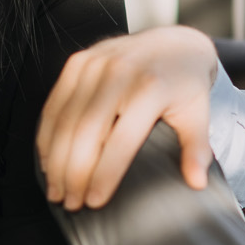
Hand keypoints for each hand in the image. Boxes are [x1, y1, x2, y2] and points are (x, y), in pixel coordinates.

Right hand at [36, 26, 219, 209]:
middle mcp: (118, 73)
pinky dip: (47, 135)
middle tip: (70, 203)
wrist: (174, 41)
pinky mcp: (78, 62)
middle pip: (86, 132)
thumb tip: (197, 183)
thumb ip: (197, 149)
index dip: (105, 175)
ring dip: (56, 160)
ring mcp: (94, 64)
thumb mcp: (198, 114)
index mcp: (149, 88)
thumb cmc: (185, 84)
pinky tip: (47, 161)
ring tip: (56, 190)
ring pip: (65, 120)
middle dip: (74, 173)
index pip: (121, 141)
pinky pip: (55, 104)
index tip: (94, 202)